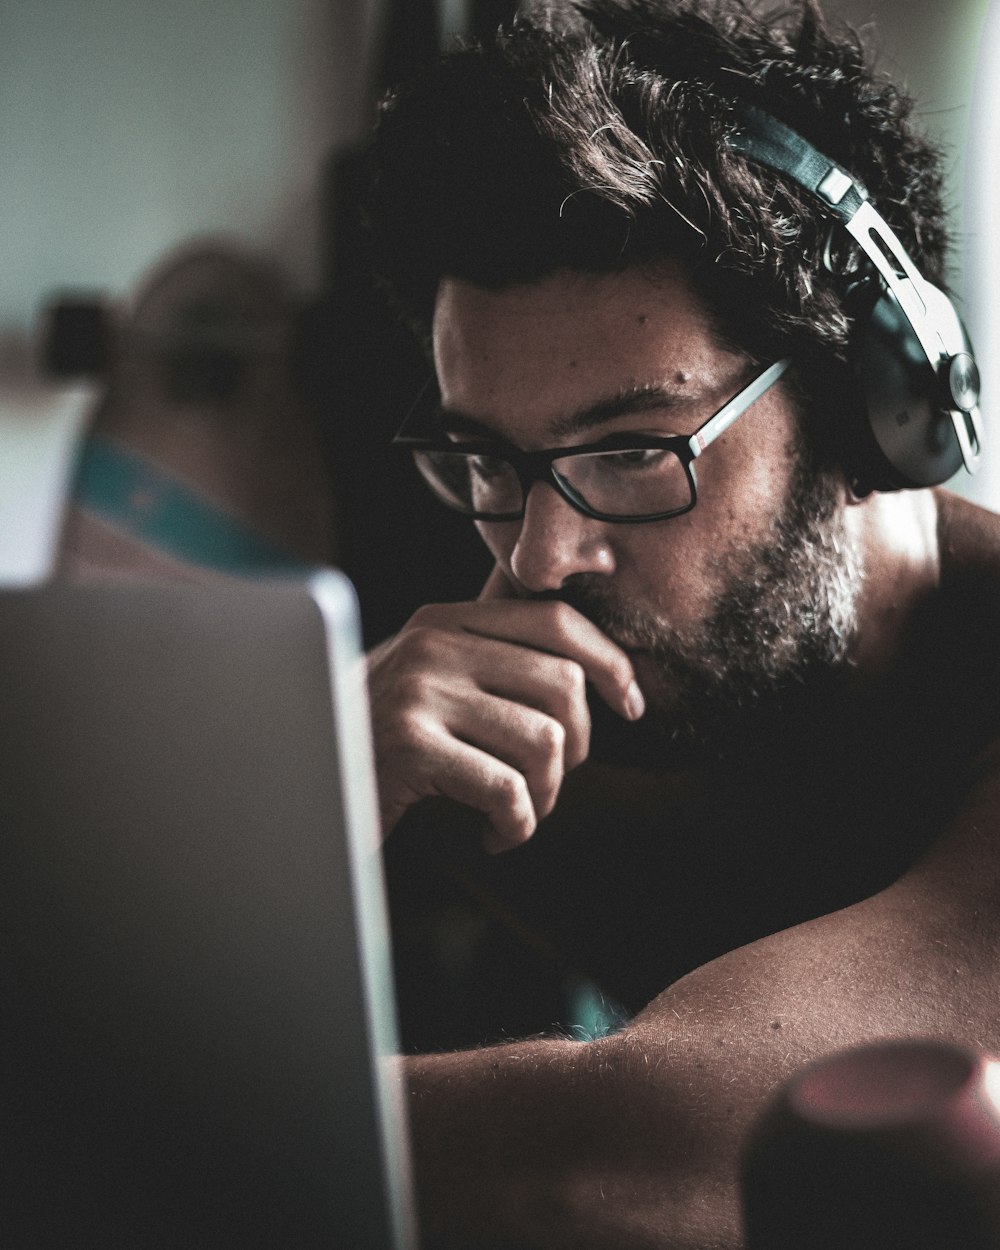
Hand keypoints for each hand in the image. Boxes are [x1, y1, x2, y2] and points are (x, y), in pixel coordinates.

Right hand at [367, 568, 644, 851]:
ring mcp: (419, 691)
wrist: (296, 790)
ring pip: (544, 741)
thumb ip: (488, 659)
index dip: (609, 662)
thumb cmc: (374, 747)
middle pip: (563, 685)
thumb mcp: (427, 683)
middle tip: (547, 782)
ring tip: (514, 814)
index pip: (556, 620)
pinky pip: (508, 790)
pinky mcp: (409, 745)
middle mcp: (433, 645)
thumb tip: (587, 663)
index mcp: (444, 621)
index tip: (631, 704)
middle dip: (577, 747)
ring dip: (545, 797)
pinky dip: (516, 827)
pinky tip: (491, 837)